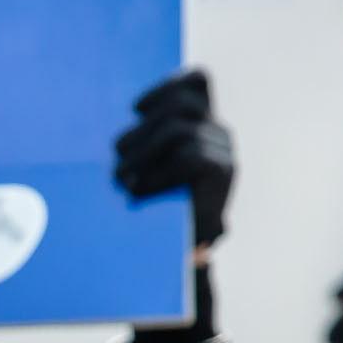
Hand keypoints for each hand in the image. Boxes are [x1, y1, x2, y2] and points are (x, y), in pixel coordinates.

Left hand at [114, 72, 233, 247]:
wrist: (182, 260)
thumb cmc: (158, 214)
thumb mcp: (150, 172)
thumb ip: (146, 145)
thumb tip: (124, 126)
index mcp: (204, 127)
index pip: (198, 82)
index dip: (166, 87)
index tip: (135, 108)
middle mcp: (219, 135)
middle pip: (180, 104)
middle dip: (140, 131)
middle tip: (117, 163)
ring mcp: (225, 153)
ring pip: (179, 130)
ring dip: (142, 153)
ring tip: (122, 180)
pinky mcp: (223, 174)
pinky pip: (188, 157)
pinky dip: (158, 174)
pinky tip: (142, 192)